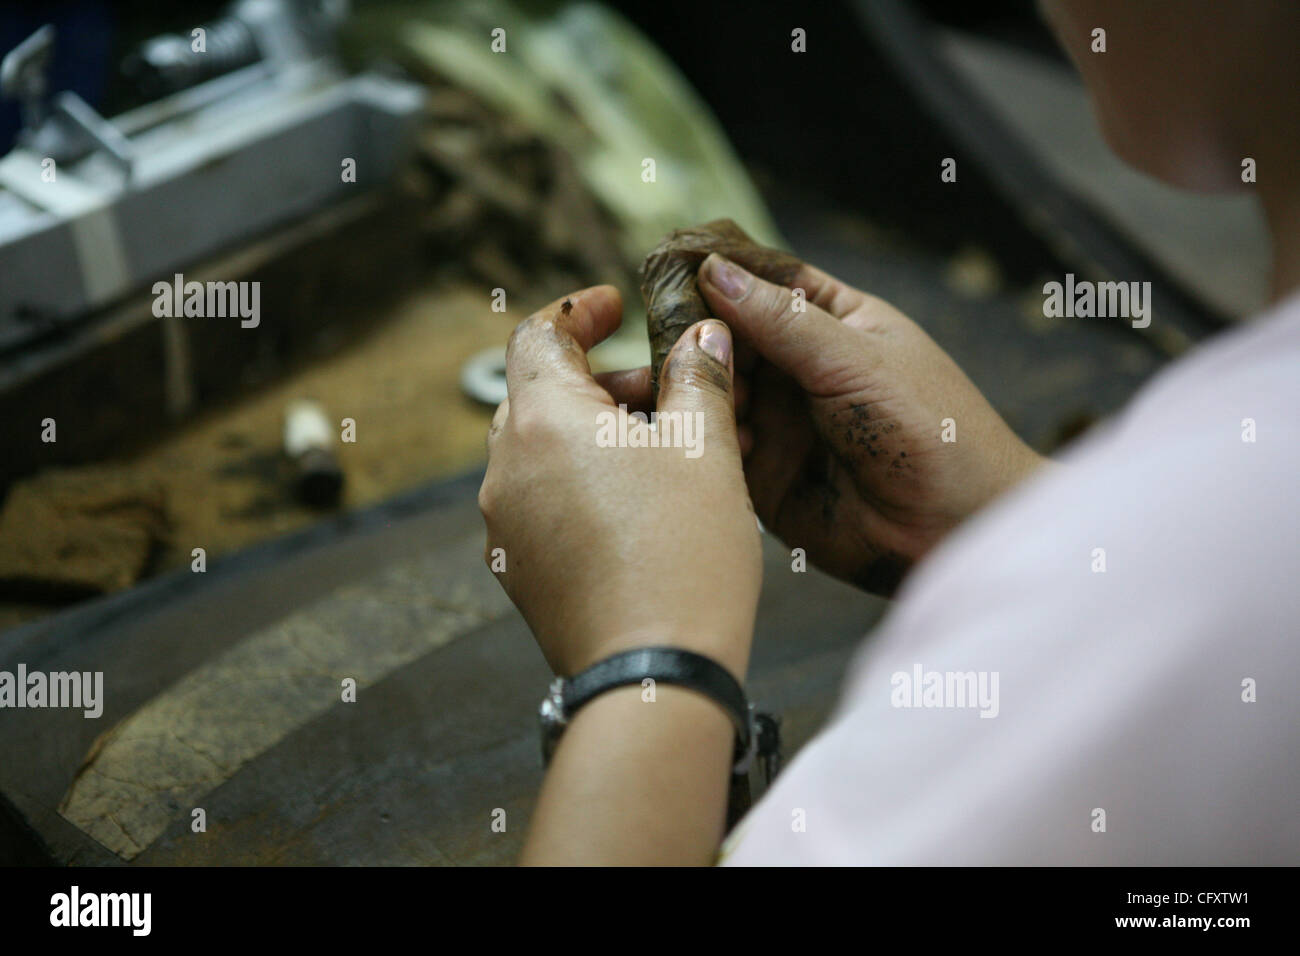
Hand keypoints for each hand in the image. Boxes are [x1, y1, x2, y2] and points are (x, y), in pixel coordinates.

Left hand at [479, 286, 761, 678]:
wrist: (655, 675)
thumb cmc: (682, 558)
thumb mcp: (705, 451)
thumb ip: (699, 380)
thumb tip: (702, 340)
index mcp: (542, 423)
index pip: (537, 336)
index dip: (578, 312)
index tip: (613, 305)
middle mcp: (506, 470)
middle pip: (541, 394)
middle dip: (604, 381)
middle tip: (668, 389)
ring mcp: (505, 525)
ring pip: (545, 450)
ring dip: (599, 433)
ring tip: (672, 449)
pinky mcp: (519, 568)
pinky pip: (544, 499)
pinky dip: (585, 480)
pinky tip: (645, 499)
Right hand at [694, 254, 1045, 593]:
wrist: (955, 528)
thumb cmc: (933, 429)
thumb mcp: (856, 360)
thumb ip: (783, 320)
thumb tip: (716, 272)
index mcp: (834, 324)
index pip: (764, 284)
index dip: (719, 275)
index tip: (668, 270)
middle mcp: (800, 371)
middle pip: (727, 339)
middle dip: (698, 339)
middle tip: (673, 343)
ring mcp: (780, 423)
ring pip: (715, 393)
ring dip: (699, 390)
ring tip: (694, 393)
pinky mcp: (764, 477)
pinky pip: (718, 449)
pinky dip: (707, 439)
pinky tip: (712, 438)